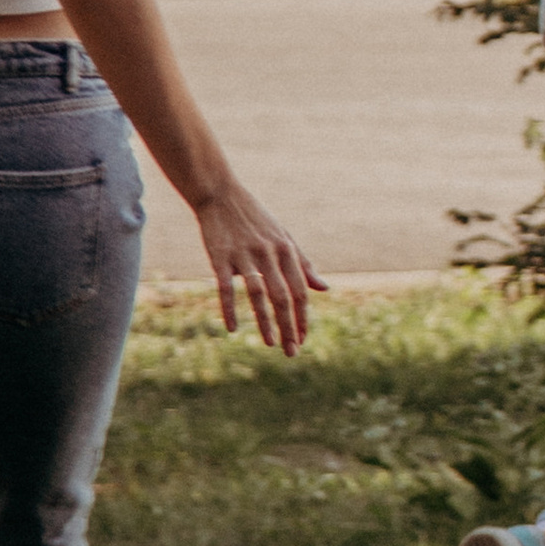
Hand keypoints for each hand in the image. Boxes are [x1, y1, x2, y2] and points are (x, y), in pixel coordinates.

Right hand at [194, 182, 324, 351]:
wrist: (221, 194)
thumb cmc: (256, 220)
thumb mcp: (284, 238)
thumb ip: (303, 265)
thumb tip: (325, 289)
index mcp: (286, 249)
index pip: (300, 290)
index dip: (303, 316)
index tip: (303, 339)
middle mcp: (268, 253)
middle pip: (283, 296)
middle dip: (289, 326)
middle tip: (292, 351)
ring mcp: (243, 255)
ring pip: (258, 294)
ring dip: (265, 321)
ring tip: (271, 344)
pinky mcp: (220, 256)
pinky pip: (225, 287)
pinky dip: (229, 309)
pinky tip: (232, 329)